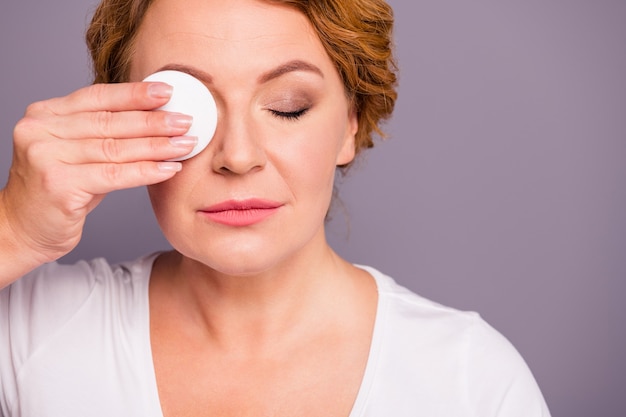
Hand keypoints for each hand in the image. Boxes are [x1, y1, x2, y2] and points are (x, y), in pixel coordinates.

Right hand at [0, 81, 195, 281]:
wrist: (21, 229)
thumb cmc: (56, 190)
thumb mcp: (76, 153)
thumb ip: (102, 133)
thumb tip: (155, 119)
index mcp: (44, 115)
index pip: (97, 97)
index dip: (134, 94)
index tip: (167, 92)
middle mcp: (40, 131)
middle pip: (109, 122)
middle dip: (153, 121)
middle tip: (185, 121)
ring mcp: (46, 157)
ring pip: (115, 148)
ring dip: (157, 146)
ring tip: (185, 144)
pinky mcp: (59, 185)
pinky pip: (114, 175)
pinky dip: (146, 171)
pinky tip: (168, 169)